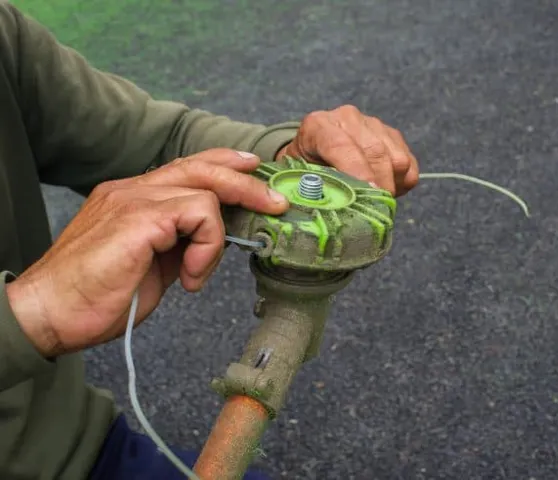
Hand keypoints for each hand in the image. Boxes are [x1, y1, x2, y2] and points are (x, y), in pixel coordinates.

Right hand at [6, 149, 288, 357]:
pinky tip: (190, 277)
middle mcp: (133, 190)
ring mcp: (134, 199)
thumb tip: (212, 243)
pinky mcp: (140, 218)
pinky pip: (200, 214)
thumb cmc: (97, 296)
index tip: (253, 172)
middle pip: (201, 166)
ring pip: (206, 189)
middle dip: (245, 181)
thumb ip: (179, 244)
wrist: (51, 314)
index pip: (187, 167)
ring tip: (199, 272)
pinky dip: (208, 247)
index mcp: (133, 198)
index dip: (224, 166)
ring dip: (220, 234)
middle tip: (274, 203)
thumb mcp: (151, 265)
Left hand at [276, 105, 418, 196]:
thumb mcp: (298, 179)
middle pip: (376, 153)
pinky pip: (410, 164)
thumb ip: (312, 189)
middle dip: (380, 186)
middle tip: (378, 211)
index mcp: (318, 126)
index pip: (341, 146)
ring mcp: (373, 124)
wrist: (314, 152)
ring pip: (398, 159)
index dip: (358, 172)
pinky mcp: (392, 135)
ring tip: (376, 200)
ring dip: (392, 185)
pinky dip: (403, 183)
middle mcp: (347, 118)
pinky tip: (385, 189)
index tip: (370, 194)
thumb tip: (332, 208)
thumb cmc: (304, 170)